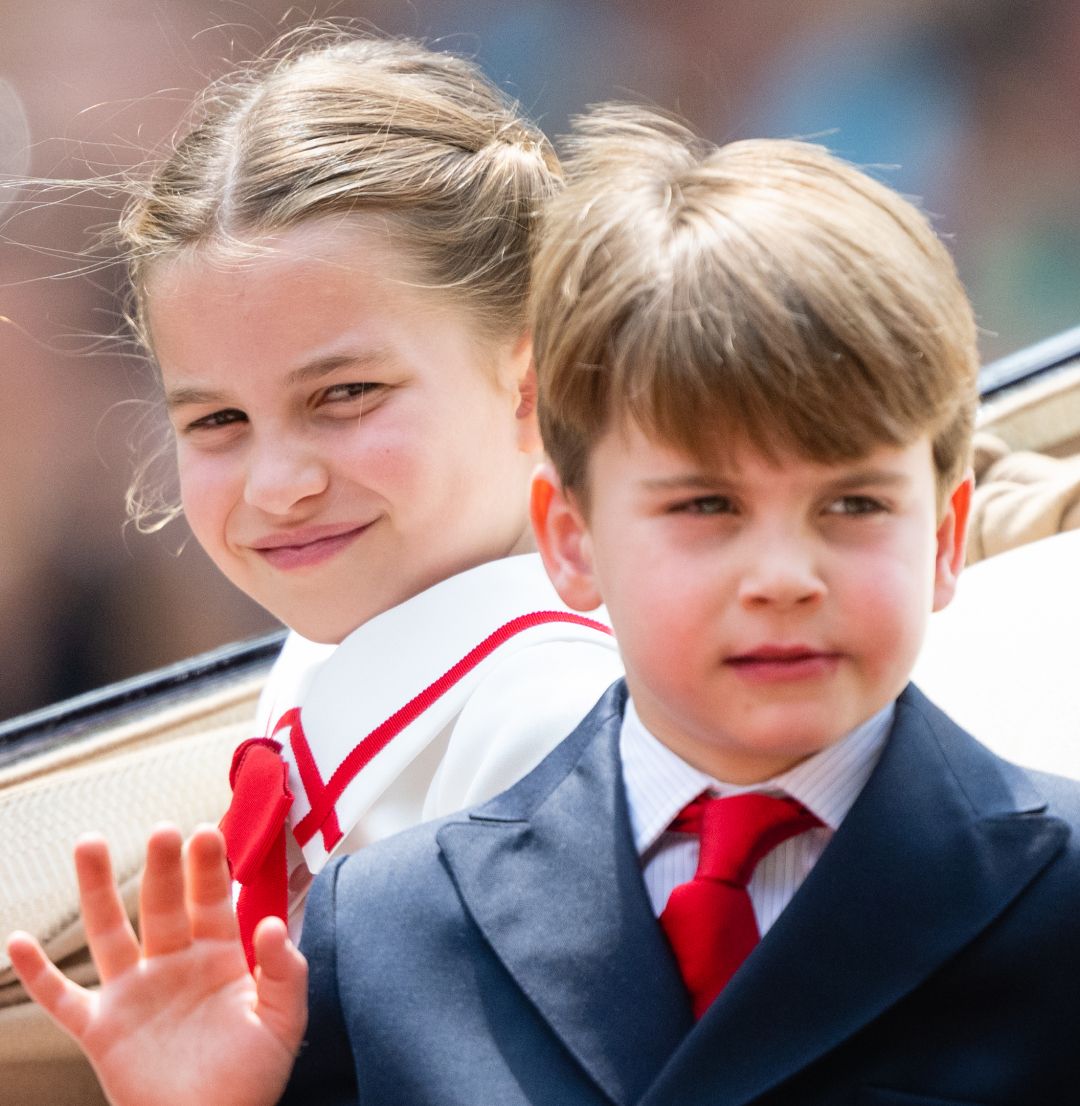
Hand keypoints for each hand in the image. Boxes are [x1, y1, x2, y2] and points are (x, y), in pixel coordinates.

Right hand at [6, 824, 306, 1105]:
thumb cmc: (251, 1080)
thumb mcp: (283, 1023)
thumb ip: (286, 972)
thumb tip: (273, 922)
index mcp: (218, 958)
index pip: (212, 901)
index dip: (208, 868)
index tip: (206, 832)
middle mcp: (173, 965)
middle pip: (163, 905)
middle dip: (162, 868)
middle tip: (161, 830)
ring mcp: (134, 994)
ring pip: (110, 932)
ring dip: (96, 890)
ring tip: (88, 843)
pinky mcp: (102, 1031)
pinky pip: (63, 1000)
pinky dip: (38, 975)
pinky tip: (18, 942)